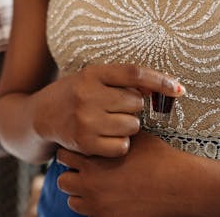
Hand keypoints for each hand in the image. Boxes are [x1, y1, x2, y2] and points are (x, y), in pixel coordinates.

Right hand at [32, 64, 184, 157]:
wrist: (40, 116)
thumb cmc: (74, 95)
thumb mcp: (92, 79)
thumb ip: (122, 81)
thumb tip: (160, 88)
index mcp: (92, 73)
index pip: (134, 74)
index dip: (160, 81)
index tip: (179, 89)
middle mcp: (88, 94)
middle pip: (136, 103)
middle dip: (133, 107)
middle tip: (116, 108)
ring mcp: (85, 119)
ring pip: (132, 126)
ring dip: (127, 126)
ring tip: (109, 122)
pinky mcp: (85, 142)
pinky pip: (122, 146)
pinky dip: (120, 144)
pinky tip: (105, 137)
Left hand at [56, 131, 194, 216]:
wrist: (179, 184)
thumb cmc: (159, 157)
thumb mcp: (133, 137)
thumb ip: (113, 130)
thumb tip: (105, 116)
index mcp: (94, 159)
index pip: (63, 154)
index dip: (73, 152)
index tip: (82, 151)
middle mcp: (91, 182)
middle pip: (63, 178)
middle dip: (72, 174)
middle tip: (86, 171)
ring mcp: (97, 203)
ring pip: (72, 199)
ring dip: (80, 193)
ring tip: (95, 186)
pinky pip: (86, 214)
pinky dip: (92, 207)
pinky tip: (106, 198)